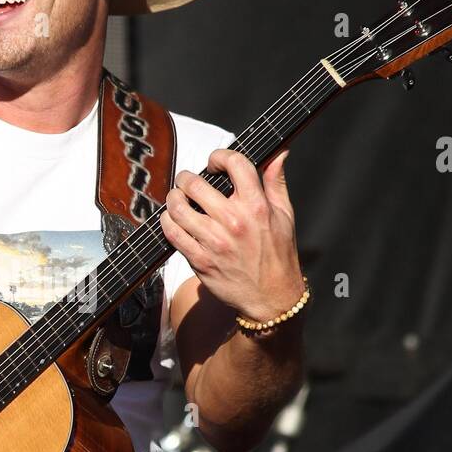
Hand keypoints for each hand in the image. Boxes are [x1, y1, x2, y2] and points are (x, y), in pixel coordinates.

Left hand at [160, 146, 303, 320]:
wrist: (272, 298)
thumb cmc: (279, 254)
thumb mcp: (285, 215)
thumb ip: (276, 182)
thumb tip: (278, 154)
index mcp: (257, 206)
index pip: (234, 164)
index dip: (219, 156)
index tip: (215, 163)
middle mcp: (235, 221)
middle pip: (196, 184)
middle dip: (187, 178)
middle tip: (187, 182)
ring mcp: (215, 241)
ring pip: (178, 207)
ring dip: (173, 198)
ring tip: (177, 199)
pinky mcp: (200, 260)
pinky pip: (173, 233)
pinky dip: (167, 221)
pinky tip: (172, 219)